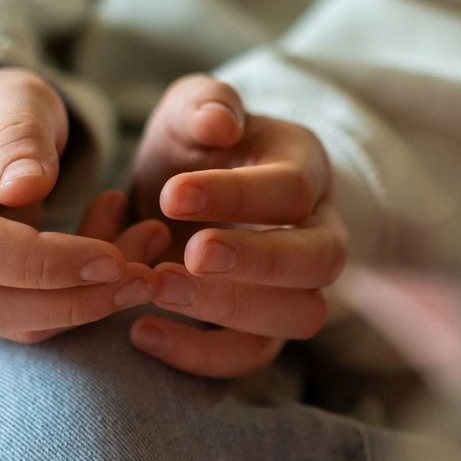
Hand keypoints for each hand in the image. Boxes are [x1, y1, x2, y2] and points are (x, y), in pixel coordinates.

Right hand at [0, 65, 157, 340]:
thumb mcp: (13, 93)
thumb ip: (21, 131)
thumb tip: (24, 188)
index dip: (39, 263)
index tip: (113, 259)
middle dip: (69, 301)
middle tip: (146, 279)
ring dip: (79, 308)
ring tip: (143, 268)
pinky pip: (10, 323)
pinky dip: (69, 306)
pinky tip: (113, 267)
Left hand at [127, 75, 346, 377]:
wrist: (184, 192)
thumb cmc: (196, 147)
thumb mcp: (193, 110)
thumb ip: (205, 103)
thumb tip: (220, 122)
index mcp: (306, 169)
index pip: (294, 189)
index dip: (238, 196)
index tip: (172, 195)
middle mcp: (319, 232)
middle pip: (320, 260)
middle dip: (256, 262)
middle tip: (188, 255)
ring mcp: (298, 287)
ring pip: (300, 315)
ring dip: (230, 309)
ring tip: (157, 288)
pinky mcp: (263, 329)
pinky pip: (252, 357)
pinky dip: (200, 355)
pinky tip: (140, 331)